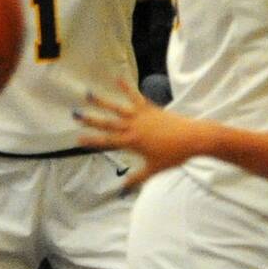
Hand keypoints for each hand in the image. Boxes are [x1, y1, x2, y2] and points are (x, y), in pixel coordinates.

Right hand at [76, 82, 210, 187]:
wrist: (192, 139)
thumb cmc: (173, 156)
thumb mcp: (154, 170)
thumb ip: (137, 179)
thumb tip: (123, 190)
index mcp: (132, 142)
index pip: (107, 142)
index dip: (91, 140)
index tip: (77, 138)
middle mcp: (133, 127)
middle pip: (108, 123)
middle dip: (90, 119)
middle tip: (75, 114)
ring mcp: (141, 116)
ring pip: (118, 108)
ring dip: (103, 101)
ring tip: (89, 94)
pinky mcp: (150, 108)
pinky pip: (135, 96)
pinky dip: (126, 87)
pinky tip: (118, 78)